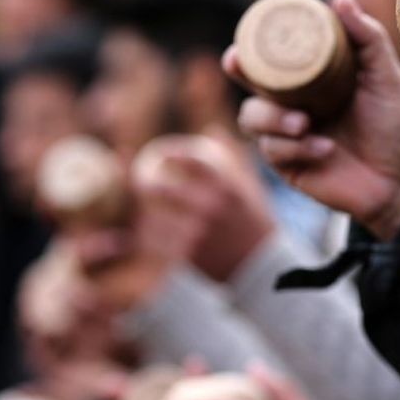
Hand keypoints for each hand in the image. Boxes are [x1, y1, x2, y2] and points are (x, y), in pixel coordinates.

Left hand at [133, 135, 275, 281]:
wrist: (263, 269)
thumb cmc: (255, 223)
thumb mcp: (251, 187)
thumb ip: (232, 157)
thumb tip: (211, 130)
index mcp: (227, 187)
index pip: (189, 159)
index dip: (168, 152)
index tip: (158, 152)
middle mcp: (211, 207)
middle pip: (161, 189)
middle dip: (141, 183)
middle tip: (136, 181)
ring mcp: (199, 232)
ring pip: (154, 217)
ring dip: (141, 212)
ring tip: (136, 208)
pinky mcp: (189, 255)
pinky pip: (158, 242)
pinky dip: (147, 235)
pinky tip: (143, 232)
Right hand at [225, 0, 399, 240]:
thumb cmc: (395, 125)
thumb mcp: (384, 77)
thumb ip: (366, 38)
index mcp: (310, 82)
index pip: (272, 61)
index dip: (249, 50)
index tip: (242, 40)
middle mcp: (292, 106)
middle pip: (250, 87)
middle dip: (241, 76)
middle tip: (240, 66)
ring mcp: (288, 136)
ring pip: (253, 119)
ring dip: (272, 118)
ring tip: (303, 123)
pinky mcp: (290, 165)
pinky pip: (274, 150)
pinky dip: (296, 147)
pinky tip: (323, 149)